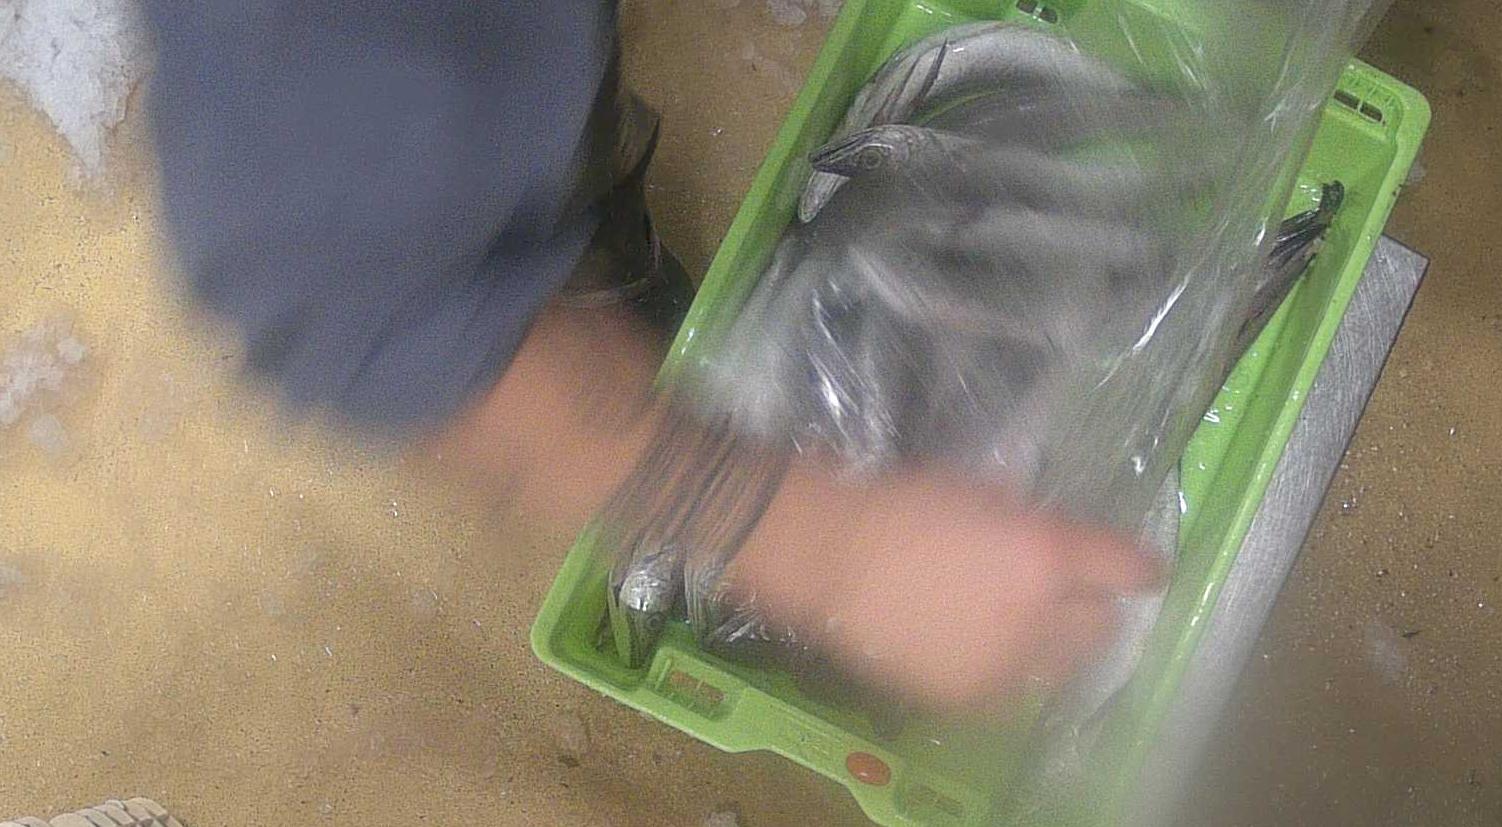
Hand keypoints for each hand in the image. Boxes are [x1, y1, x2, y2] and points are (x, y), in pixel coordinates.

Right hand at [729, 466, 1163, 711]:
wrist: (827, 554)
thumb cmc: (898, 502)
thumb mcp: (977, 487)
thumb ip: (1027, 515)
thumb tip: (1051, 530)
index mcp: (1044, 555)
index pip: (1126, 568)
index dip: (1138, 566)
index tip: (1139, 567)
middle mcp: (1038, 618)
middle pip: (1102, 628)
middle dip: (1092, 610)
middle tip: (1069, 595)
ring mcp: (1002, 664)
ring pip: (1059, 666)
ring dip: (1052, 644)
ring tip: (1021, 625)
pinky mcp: (967, 696)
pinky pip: (1009, 688)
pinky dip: (1006, 668)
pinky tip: (978, 645)